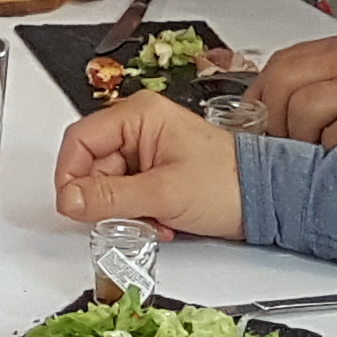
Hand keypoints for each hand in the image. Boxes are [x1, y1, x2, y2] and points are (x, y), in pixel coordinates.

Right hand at [52, 94, 244, 237]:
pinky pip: (128, 193)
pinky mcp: (157, 172)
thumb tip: (68, 199)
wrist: (268, 200)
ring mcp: (148, 150)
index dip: (70, 174)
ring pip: (109, 184)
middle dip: (105, 199)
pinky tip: (160, 221)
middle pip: (93, 165)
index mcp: (139, 115)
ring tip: (152, 221)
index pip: (80, 140)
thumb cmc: (228, 184)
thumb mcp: (162, 194)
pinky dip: (138, 212)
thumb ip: (109, 197)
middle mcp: (140, 127)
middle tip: (125, 218)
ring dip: (124, 210)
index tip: (72, 205)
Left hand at [252, 33, 336, 150]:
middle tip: (282, 149)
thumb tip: (288, 117)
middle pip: (281, 83)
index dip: (260, 99)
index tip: (255, 126)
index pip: (281, 65)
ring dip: (306, 145)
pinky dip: (336, 160)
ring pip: (301, 113)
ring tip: (330, 158)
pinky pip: (335, 143)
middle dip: (271, 121)